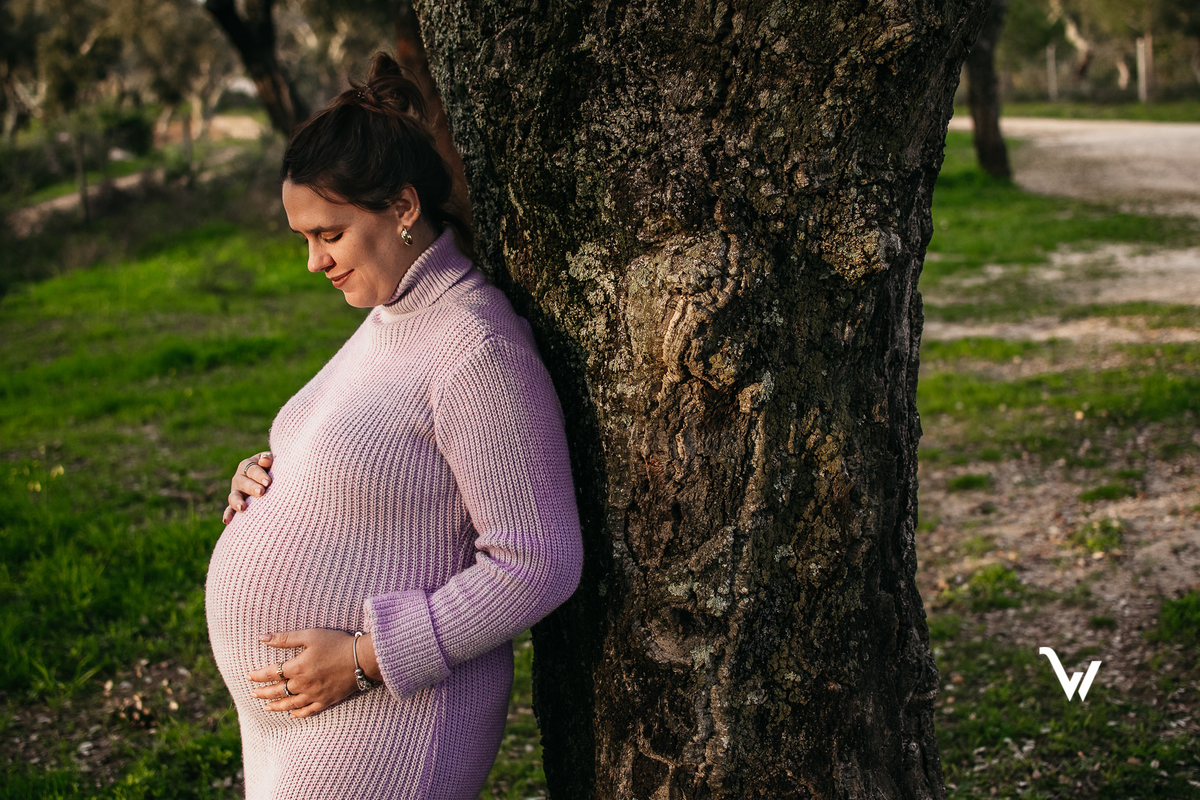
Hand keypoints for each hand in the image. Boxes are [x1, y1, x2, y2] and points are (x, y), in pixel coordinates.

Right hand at [222, 451, 273, 523]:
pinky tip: (227, 521)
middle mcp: (240, 478)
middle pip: (243, 483)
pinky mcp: (237, 504)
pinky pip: (230, 509)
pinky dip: (228, 514)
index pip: (252, 469)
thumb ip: (268, 459)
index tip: (268, 482)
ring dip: (237, 502)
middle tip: (261, 492)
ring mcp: (237, 492)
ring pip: (234, 496)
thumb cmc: (275, 468)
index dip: (260, 475)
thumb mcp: (272, 461)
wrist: (274, 480)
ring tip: (242, 508)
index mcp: (248, 465)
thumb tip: (265, 460)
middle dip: (252, 487)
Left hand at [248, 629, 380, 718]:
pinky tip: (291, 715)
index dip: (258, 675)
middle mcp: (302, 684)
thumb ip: (285, 638)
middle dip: (263, 692)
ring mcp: (314, 695)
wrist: (361, 659)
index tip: (248, 676)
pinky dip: (298, 714)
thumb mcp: (310, 636)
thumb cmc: (336, 643)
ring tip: (266, 707)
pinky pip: (308, 711)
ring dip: (276, 706)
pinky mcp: (326, 700)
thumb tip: (262, 638)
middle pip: (277, 691)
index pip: (271, 673)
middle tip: (253, 694)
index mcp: (297, 668)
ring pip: (290, 704)